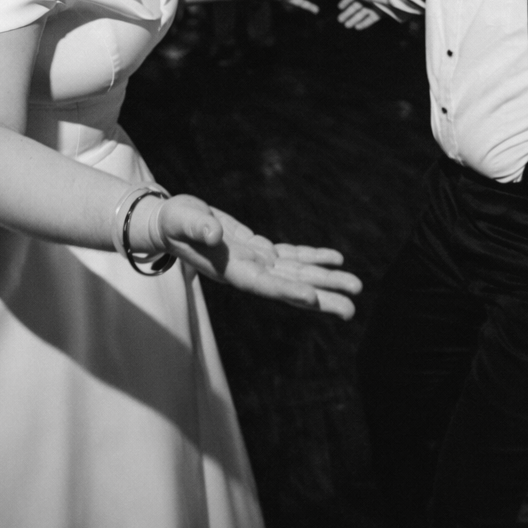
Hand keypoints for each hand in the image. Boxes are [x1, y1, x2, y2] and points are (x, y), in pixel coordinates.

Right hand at [159, 196, 361, 318]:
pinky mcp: (261, 250)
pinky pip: (293, 256)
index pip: (262, 285)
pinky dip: (314, 258)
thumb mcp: (180, 219)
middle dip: (321, 297)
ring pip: (297, 274)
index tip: (313, 299)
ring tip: (356, 287)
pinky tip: (336, 258)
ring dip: (327, 280)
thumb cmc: (172, 222)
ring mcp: (257, 262)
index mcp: (229, 270)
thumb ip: (197, 227)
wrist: (171, 224)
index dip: (286, 292)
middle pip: (289, 287)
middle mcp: (249, 272)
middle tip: (352, 308)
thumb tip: (214, 234)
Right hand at [335, 0, 382, 29]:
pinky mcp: (379, 13)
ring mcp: (374, 6)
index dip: (345, 2)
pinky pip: (370, 19)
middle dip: (347, 13)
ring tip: (346, 26)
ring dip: (354, 20)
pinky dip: (364, 23)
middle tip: (340, 20)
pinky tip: (357, 27)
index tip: (339, 8)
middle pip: (356, 7)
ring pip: (362, 14)